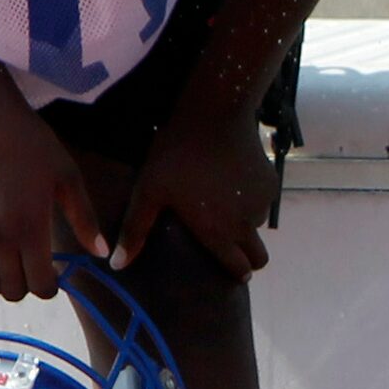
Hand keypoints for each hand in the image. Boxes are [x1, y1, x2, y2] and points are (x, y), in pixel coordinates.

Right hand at [0, 90, 107, 303]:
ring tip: (14, 273)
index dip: (51, 288)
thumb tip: (102, 252)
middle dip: (28, 288)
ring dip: (2, 287)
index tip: (57, 276)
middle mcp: (0, 238)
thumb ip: (84, 219)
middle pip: (13, 290)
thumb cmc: (32, 146)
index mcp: (30, 228)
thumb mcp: (68, 177)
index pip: (39, 284)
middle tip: (37, 270)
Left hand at [110, 104, 275, 279]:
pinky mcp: (271, 182)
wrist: (214, 115)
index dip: (234, 273)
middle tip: (229, 246)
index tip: (227, 269)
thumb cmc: (176, 156)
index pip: (239, 269)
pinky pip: (264, 202)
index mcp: (219, 232)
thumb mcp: (149, 192)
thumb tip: (117, 265)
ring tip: (222, 204)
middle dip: (247, 258)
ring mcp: (262, 202)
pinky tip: (232, 182)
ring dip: (245, 224)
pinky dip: (251, 200)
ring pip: (259, 227)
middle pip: (258, 258)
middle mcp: (247, 223)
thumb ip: (135, 231)